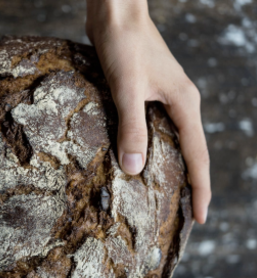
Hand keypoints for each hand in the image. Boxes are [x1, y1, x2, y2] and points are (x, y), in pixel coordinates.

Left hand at [86, 0, 210, 223]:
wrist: (115, 13)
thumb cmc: (123, 44)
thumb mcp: (127, 88)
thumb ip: (132, 128)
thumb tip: (134, 168)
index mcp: (183, 104)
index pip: (198, 156)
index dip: (200, 189)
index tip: (200, 218)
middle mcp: (179, 103)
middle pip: (190, 151)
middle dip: (190, 183)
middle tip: (184, 214)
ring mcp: (163, 97)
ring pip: (172, 140)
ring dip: (170, 166)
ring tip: (164, 193)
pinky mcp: (146, 93)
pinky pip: (154, 128)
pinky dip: (151, 147)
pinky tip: (138, 158)